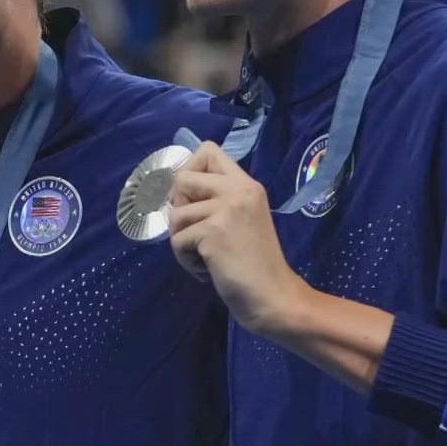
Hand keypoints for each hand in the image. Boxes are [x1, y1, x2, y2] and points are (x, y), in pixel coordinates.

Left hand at [168, 142, 309, 335]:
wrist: (273, 295)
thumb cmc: (254, 262)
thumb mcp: (239, 218)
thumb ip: (216, 199)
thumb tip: (173, 190)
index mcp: (246, 184)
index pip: (208, 150)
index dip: (189, 170)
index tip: (192, 198)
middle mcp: (238, 189)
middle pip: (182, 177)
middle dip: (178, 208)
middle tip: (197, 232)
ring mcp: (226, 209)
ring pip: (175, 214)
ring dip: (183, 241)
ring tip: (206, 256)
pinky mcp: (213, 231)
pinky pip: (177, 240)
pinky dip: (186, 260)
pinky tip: (208, 269)